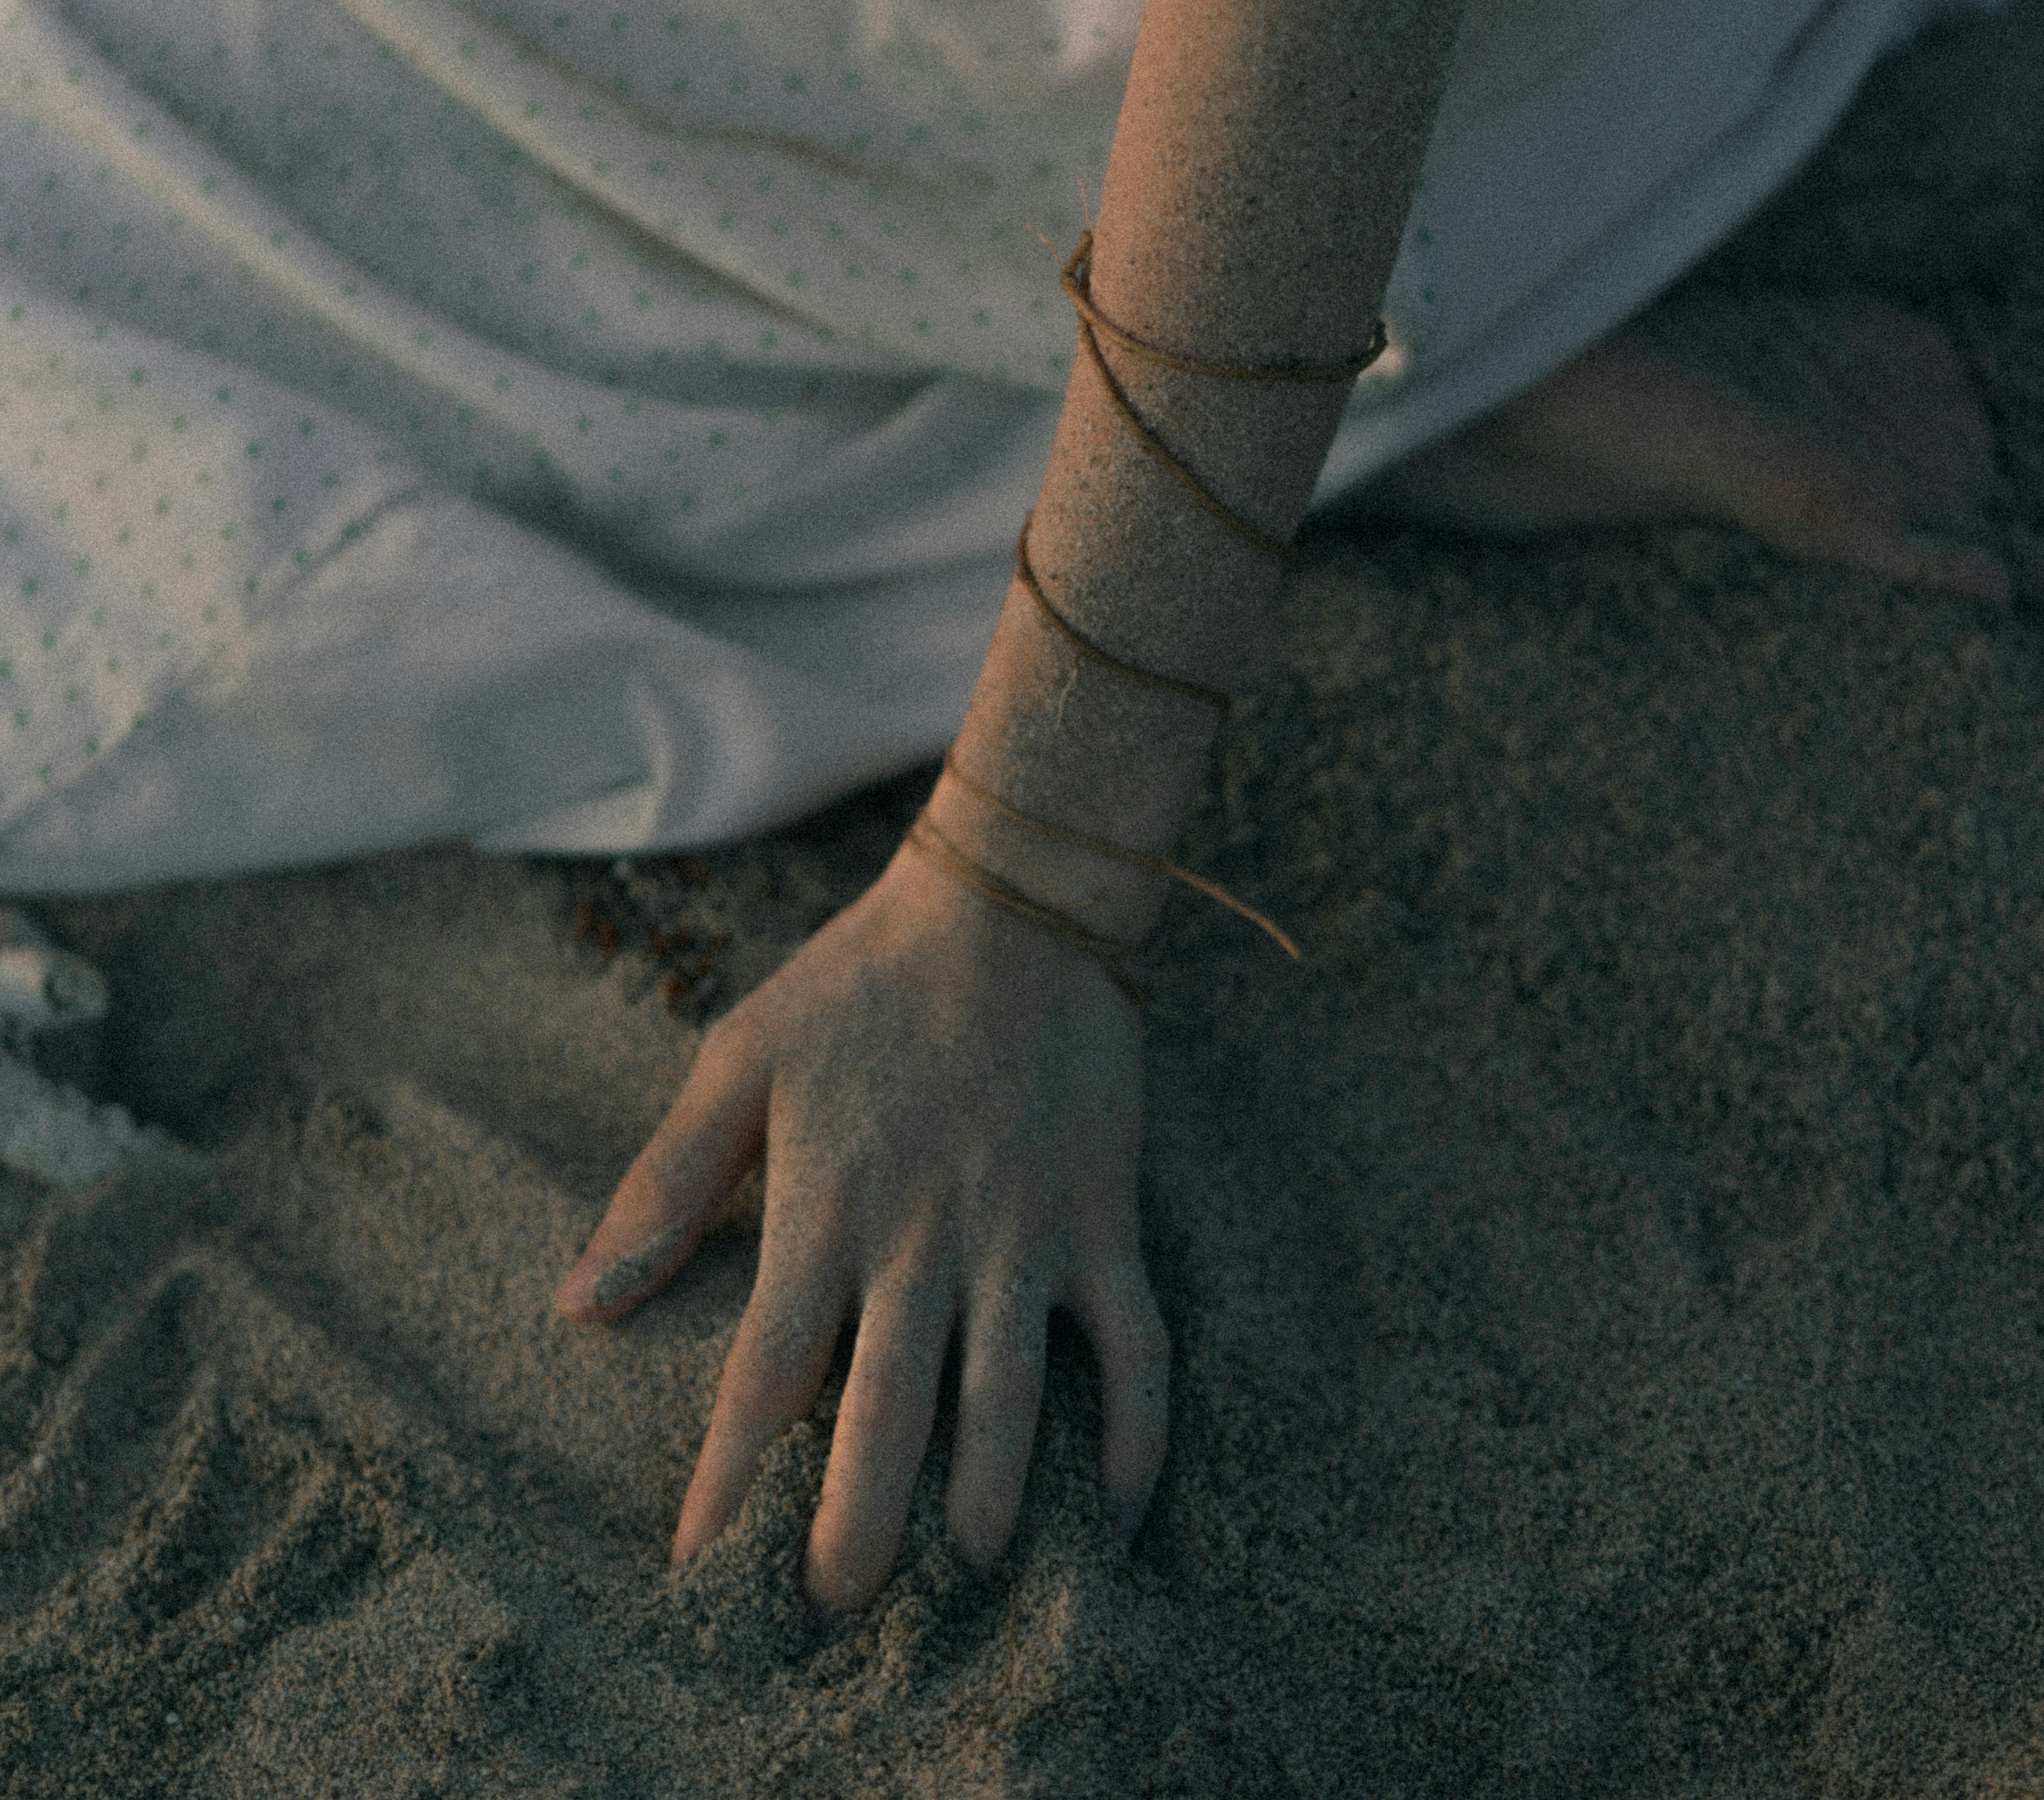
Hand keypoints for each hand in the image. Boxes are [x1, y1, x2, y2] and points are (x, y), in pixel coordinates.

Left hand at [553, 841, 1169, 1618]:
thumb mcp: (739, 1058)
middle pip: (885, 1422)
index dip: (726, 1485)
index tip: (696, 1568)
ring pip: (1010, 1408)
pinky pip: (1136, 1351)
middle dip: (856, 1539)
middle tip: (832, 1618)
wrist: (1011, 907)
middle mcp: (925, 1239)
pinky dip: (1134, 1440)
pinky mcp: (1103, 1220)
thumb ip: (663, 1184)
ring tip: (960, 1591)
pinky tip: (1114, 1516)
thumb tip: (578, 1305)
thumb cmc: (859, 981)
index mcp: (826, 1205)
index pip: (766, 1378)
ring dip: (984, 1514)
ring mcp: (1026, 1235)